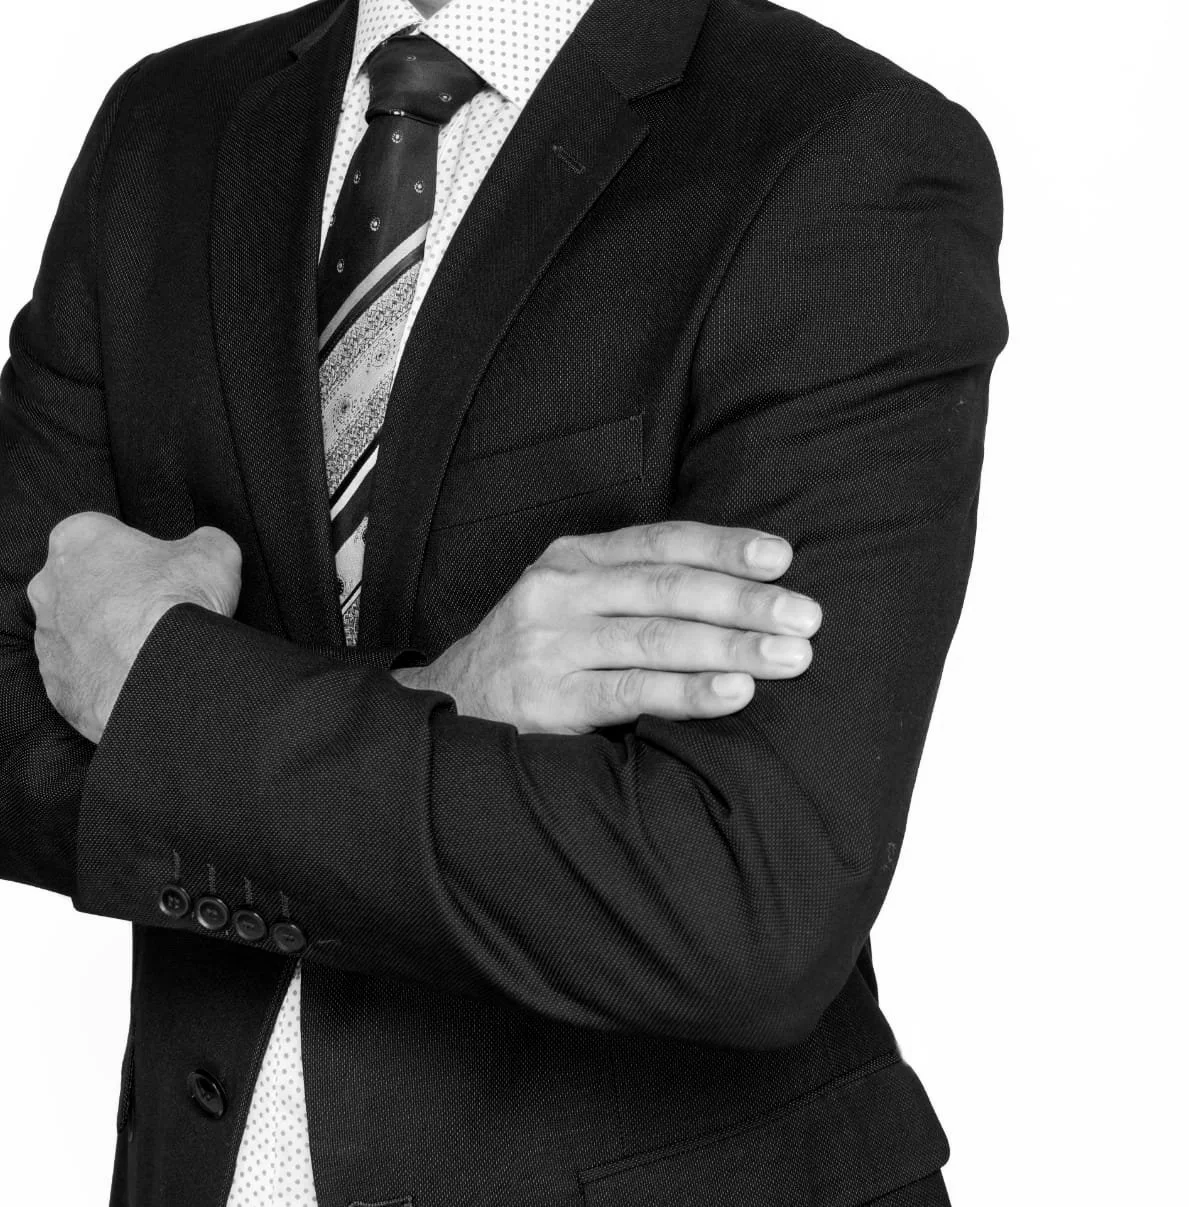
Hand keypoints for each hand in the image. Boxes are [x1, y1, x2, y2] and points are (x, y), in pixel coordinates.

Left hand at [27, 512, 241, 743]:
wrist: (164, 677)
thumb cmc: (178, 604)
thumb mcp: (213, 550)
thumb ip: (201, 540)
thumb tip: (205, 549)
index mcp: (77, 538)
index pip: (97, 535)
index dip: (129, 551)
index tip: (153, 569)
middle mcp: (48, 585)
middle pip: (77, 583)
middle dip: (107, 594)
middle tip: (149, 608)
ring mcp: (46, 638)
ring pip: (72, 632)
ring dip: (100, 637)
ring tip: (144, 649)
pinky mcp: (53, 684)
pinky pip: (75, 675)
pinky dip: (99, 677)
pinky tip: (131, 679)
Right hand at [392, 522, 820, 733]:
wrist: (445, 711)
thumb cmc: (535, 657)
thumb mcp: (571, 603)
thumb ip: (634, 590)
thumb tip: (743, 592)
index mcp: (572, 557)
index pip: (660, 542)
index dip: (723, 545)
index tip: (782, 557)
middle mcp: (559, 591)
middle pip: (667, 588)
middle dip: (744, 601)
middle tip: (807, 616)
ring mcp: (550, 644)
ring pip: (655, 638)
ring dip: (731, 646)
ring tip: (790, 657)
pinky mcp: (547, 699)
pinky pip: (630, 693)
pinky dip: (688, 692)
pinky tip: (734, 693)